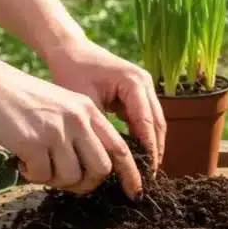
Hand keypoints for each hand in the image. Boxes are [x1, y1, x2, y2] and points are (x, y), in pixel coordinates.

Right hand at [0, 60, 142, 197]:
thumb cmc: (18, 97)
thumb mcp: (59, 104)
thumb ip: (78, 130)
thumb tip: (90, 170)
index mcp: (88, 110)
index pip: (121, 147)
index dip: (131, 174)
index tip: (135, 193)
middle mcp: (77, 119)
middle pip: (101, 169)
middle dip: (86, 184)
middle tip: (65, 182)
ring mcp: (56, 130)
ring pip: (71, 177)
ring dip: (54, 180)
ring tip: (36, 165)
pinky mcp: (33, 142)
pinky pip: (42, 177)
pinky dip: (31, 176)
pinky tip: (20, 160)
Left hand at [42, 35, 165, 169]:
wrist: (69, 50)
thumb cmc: (72, 72)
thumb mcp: (85, 104)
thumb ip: (102, 129)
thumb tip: (112, 160)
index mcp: (134, 83)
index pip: (146, 124)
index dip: (148, 151)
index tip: (145, 174)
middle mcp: (145, 83)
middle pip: (158, 124)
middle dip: (155, 152)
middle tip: (148, 178)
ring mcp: (144, 86)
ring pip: (155, 122)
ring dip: (152, 145)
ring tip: (145, 170)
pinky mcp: (138, 91)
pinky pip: (146, 117)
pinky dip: (143, 136)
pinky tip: (137, 154)